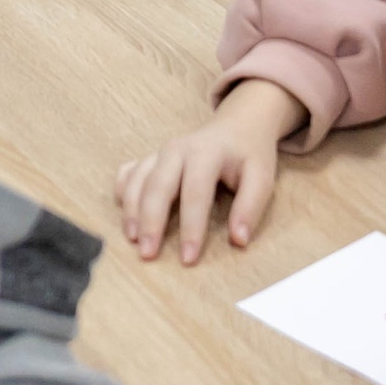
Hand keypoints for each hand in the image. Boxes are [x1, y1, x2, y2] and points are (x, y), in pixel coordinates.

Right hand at [114, 80, 305, 262]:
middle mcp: (177, 149)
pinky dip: (123, 191)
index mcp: (206, 152)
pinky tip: (124, 212)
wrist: (237, 125)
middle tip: (147, 254)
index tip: (188, 259)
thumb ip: (251, 207)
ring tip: (132, 239)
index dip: (191, 227)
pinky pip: (129, 173)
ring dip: (132, 210)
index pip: (195, 193)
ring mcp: (160, 152)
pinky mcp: (151, 158)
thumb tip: (239, 240)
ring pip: (138, 180)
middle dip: (150, 221)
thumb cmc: (248, 155)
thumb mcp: (262, 177)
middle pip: (157, 186)